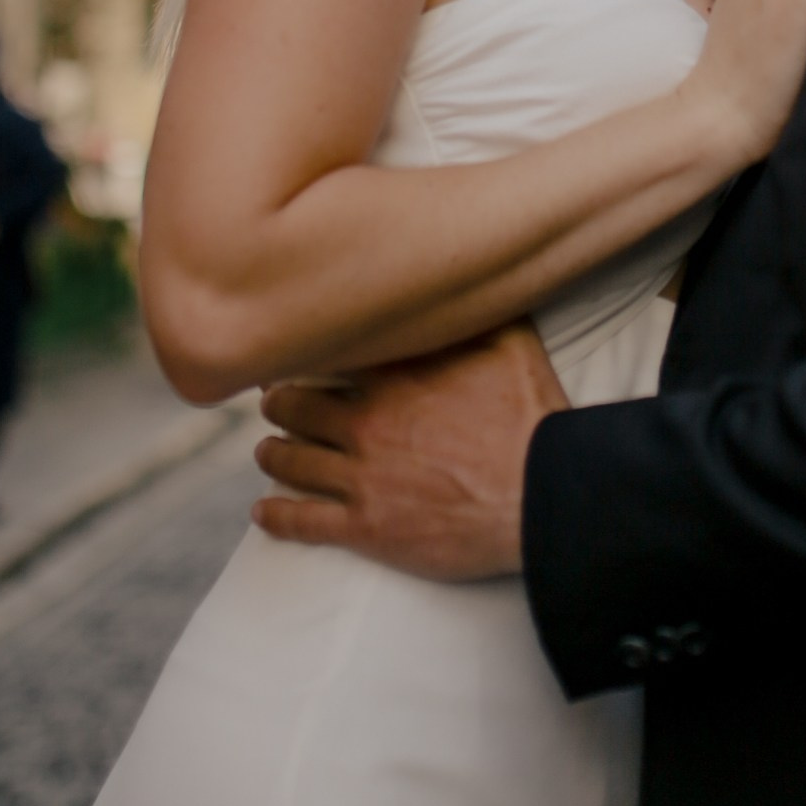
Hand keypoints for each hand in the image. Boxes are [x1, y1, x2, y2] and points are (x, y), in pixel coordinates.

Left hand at [253, 321, 565, 578]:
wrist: (542, 495)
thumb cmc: (532, 420)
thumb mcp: (512, 345)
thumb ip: (477, 313)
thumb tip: (464, 278)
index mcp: (394, 376)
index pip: (327, 356)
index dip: (306, 353)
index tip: (295, 352)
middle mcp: (366, 422)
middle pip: (295, 407)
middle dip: (280, 403)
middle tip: (275, 403)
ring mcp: (361, 477)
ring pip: (290, 461)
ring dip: (273, 454)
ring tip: (269, 451)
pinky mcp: (366, 527)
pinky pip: (303, 522)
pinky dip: (277, 516)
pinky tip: (262, 513)